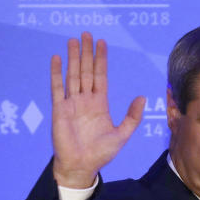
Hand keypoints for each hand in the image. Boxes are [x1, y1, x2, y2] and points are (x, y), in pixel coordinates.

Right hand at [51, 32, 144, 187]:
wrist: (81, 166)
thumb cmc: (101, 153)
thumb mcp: (122, 134)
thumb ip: (132, 116)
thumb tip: (143, 97)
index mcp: (99, 104)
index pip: (100, 75)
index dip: (101, 59)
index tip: (101, 43)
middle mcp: (85, 100)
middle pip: (86, 71)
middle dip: (86, 52)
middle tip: (86, 34)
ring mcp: (71, 103)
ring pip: (72, 75)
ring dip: (72, 58)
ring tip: (73, 40)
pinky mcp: (59, 110)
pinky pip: (57, 88)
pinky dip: (56, 73)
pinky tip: (56, 59)